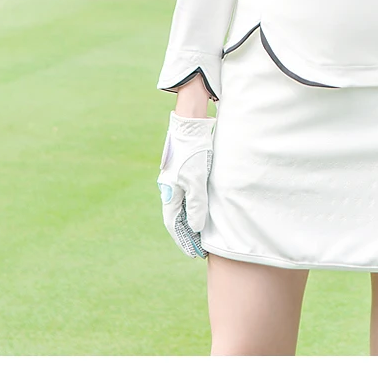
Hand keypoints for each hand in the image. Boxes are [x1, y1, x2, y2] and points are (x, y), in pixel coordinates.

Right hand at [157, 111, 215, 257]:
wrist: (191, 124)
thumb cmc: (193, 151)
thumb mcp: (196, 180)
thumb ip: (196, 205)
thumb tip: (196, 227)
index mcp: (170, 192)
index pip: (174, 223)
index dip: (183, 239)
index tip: (194, 253)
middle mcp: (171, 187)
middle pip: (179, 216)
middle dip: (189, 232)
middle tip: (202, 246)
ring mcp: (178, 178)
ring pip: (185, 205)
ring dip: (194, 219)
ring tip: (206, 232)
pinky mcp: (187, 169)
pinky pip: (191, 193)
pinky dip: (198, 204)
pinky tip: (207, 207)